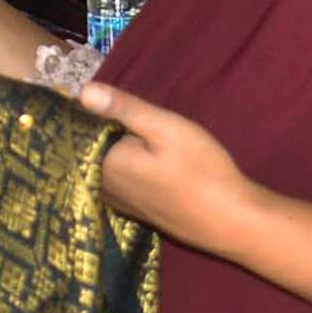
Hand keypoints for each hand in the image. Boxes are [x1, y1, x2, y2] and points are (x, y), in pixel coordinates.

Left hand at [66, 74, 258, 255]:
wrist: (229, 220)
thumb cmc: (201, 170)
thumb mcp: (166, 128)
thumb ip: (124, 109)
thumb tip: (82, 91)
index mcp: (105, 164)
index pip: (82, 131)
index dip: (92, 111)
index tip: (111, 101)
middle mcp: (104, 188)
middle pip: (92, 150)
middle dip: (103, 130)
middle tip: (131, 116)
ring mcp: (119, 203)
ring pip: (105, 165)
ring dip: (114, 149)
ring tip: (136, 133)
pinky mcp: (134, 210)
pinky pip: (117, 181)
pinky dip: (124, 166)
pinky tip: (147, 160)